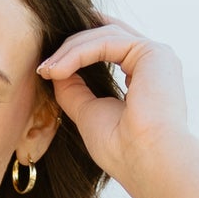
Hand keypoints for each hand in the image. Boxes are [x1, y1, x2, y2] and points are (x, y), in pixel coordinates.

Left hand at [38, 18, 194, 197]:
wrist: (146, 162)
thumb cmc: (122, 150)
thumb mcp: (89, 114)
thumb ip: (74, 91)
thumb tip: (53, 70)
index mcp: (144, 76)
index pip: (108, 48)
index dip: (76, 52)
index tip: (46, 70)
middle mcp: (153, 62)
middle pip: (105, 36)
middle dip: (70, 47)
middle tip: (42, 68)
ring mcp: (156, 55)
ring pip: (104, 36)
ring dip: (70, 51)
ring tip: (46, 71)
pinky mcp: (153, 52)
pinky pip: (107, 41)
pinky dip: (79, 53)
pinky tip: (58, 70)